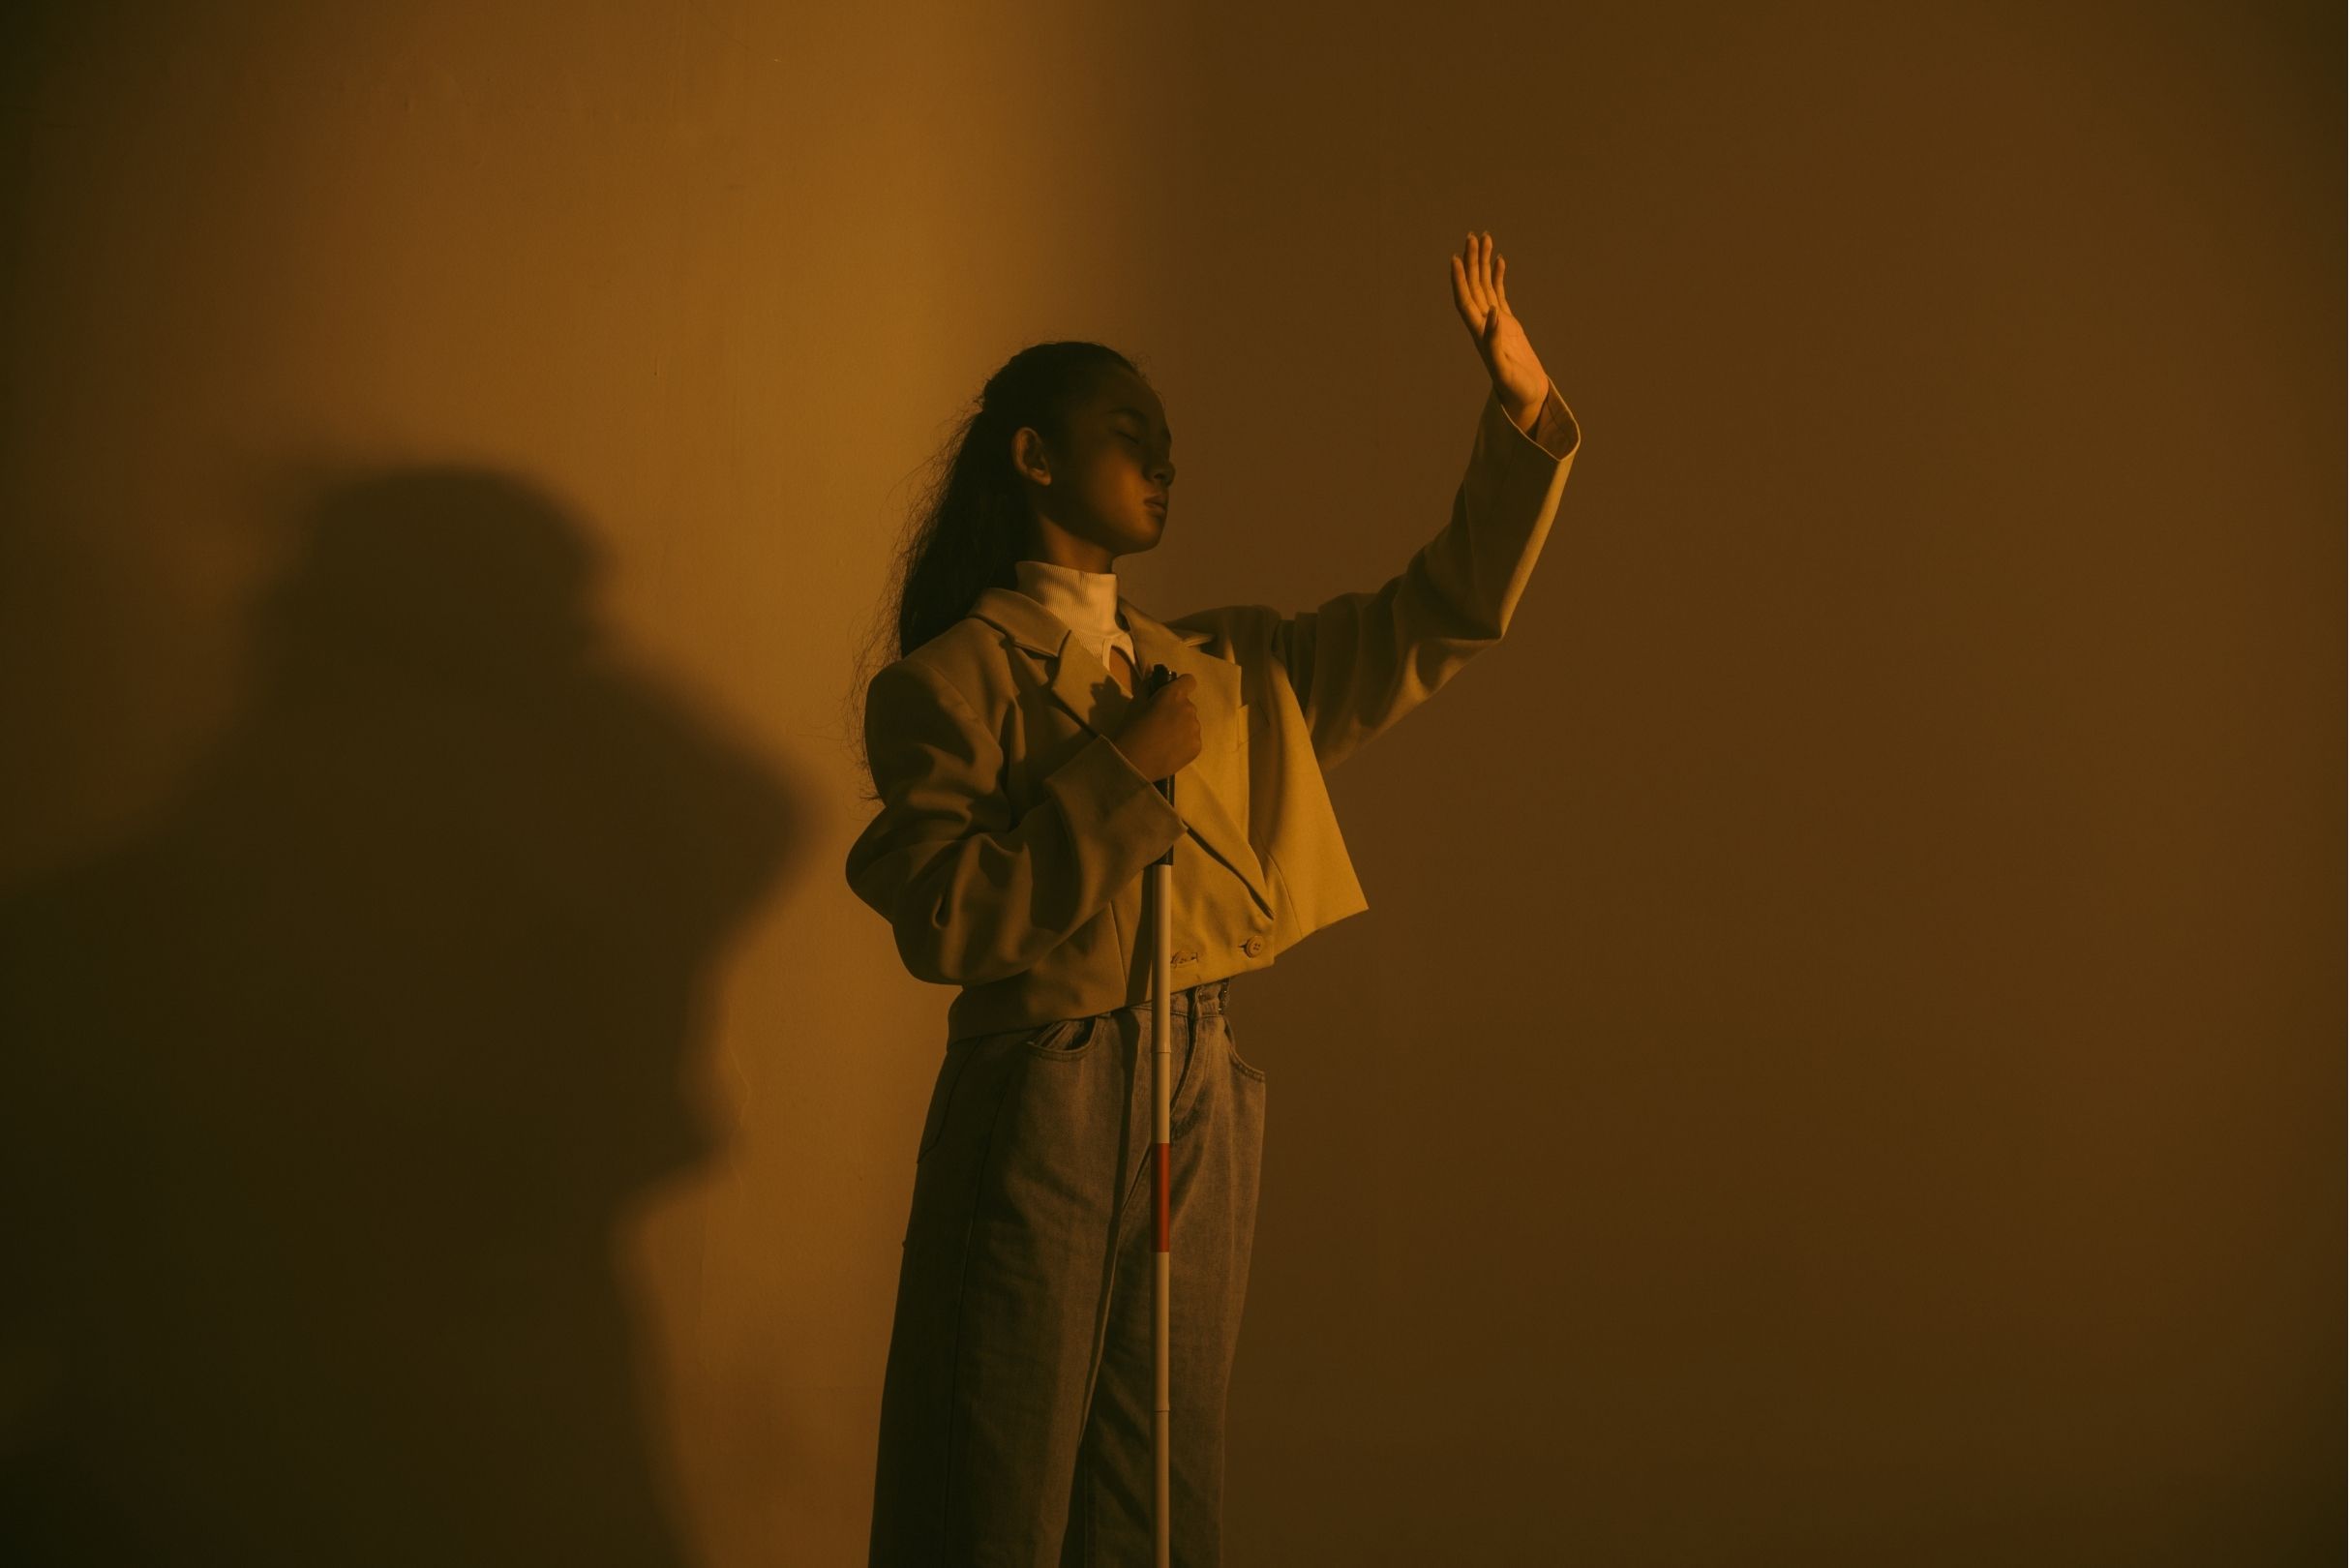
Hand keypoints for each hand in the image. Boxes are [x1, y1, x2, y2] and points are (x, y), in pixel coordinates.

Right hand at [1109, 672, 1200, 782]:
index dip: (1181, 686)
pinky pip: (1192, 740)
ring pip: (1190, 723)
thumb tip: (1152, 678)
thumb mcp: (1135, 704)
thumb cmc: (1131, 729)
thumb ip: (1147, 687)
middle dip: (1176, 711)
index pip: (1189, 681)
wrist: (1134, 762)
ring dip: (1181, 728)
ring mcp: (1195, 729)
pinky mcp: (1197, 747)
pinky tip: (1169, 751)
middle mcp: (1189, 709)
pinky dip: (1183, 743)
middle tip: (1160, 724)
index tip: (1171, 696)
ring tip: (1163, 741)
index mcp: (1174, 695)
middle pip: (1187, 705)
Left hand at [1450, 230, 1550, 419]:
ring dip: (1483, 264)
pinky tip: (1499, 260)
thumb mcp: (1504, 369)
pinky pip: (1499, 294)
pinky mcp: (1507, 324)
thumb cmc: (1516, 388)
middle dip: (1472, 262)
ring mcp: (1495, 323)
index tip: (1455, 258)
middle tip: (1472, 236)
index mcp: (1479, 334)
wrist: (1527, 397)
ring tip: (1484, 238)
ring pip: (1485, 287)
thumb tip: (1491, 314)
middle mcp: (1483, 325)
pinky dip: (1497, 276)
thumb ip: (1494, 343)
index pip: (1464, 301)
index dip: (1459, 280)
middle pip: (1473, 287)